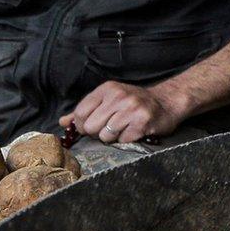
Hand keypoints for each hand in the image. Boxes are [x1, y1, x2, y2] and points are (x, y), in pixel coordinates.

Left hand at [64, 81, 186, 144]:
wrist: (166, 103)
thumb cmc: (133, 103)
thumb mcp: (108, 100)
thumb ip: (85, 110)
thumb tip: (63, 122)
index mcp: (107, 89)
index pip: (81, 112)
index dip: (82, 125)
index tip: (92, 126)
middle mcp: (118, 96)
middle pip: (91, 126)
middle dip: (97, 132)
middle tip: (110, 128)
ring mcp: (131, 109)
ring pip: (105, 136)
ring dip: (113, 137)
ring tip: (123, 128)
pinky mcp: (142, 122)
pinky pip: (122, 140)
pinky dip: (126, 139)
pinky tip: (134, 131)